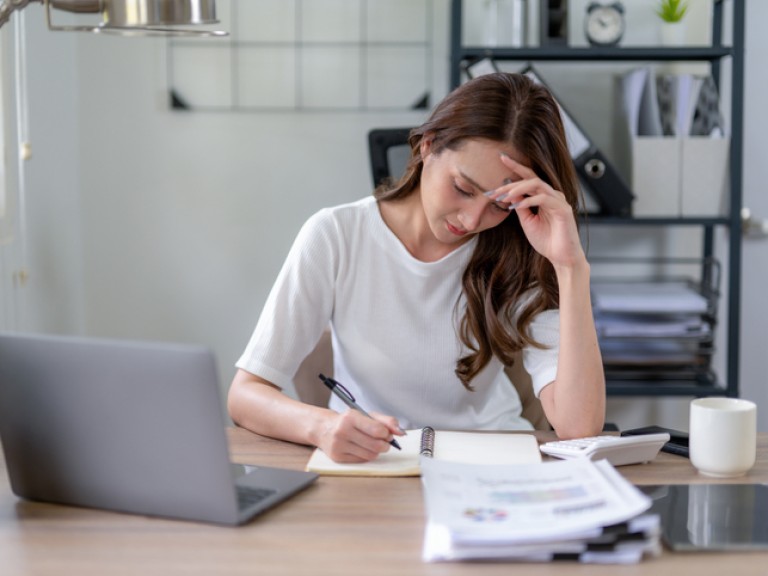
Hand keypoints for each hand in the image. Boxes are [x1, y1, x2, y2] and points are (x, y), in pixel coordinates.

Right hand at [317, 410, 403, 462]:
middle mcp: (342, 431)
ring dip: (377, 451)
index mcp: (350, 417)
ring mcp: (339, 445)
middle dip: (385, 445)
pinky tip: (362, 449)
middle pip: (376, 445)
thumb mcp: (366, 415)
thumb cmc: (348, 421)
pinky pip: (361, 460)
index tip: (387, 433)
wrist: (323, 428)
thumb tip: (401, 432)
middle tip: (384, 441)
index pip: (377, 430)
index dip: (387, 434)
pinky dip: (366, 455)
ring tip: (373, 445)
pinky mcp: (337, 457)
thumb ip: (386, 421)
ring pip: (370, 455)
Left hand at [488, 153, 584, 269]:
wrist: (561, 257)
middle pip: (531, 178)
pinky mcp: (563, 209)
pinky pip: (544, 198)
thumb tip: (509, 194)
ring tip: (504, 196)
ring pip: (537, 184)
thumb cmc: (546, 240)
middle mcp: (552, 195)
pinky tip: (516, 205)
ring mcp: (559, 201)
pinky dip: (528, 200)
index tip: (501, 158)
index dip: (516, 167)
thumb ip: (521, 207)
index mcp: (544, 196)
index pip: (529, 177)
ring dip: (518, 188)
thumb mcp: (527, 221)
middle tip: (495, 188)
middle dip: (512, 180)